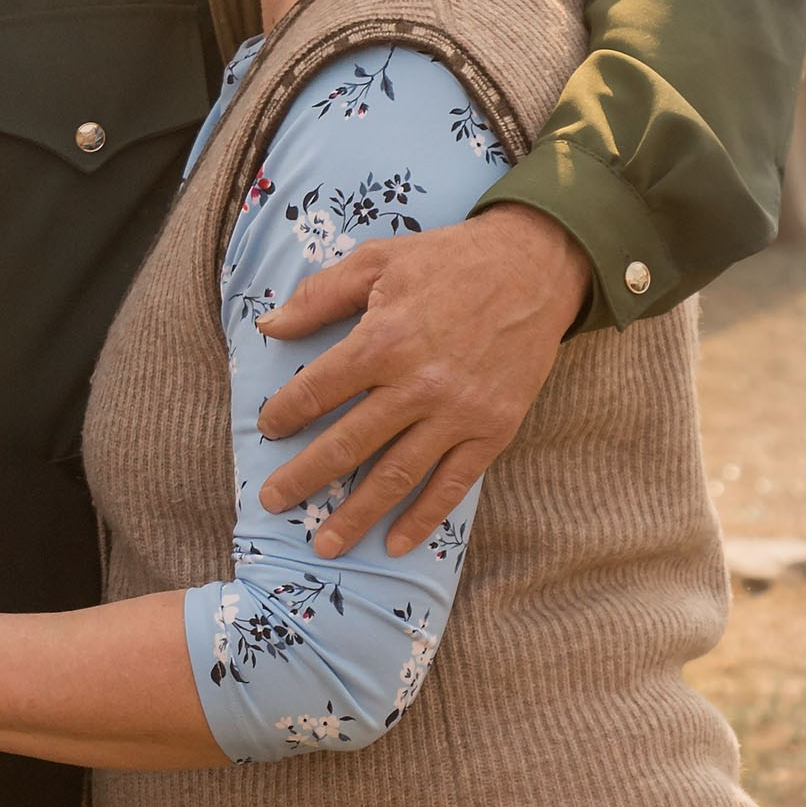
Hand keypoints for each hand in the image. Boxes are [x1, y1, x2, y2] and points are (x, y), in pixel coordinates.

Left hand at [254, 206, 591, 558]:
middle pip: (348, 444)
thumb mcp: (378, 260)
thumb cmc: (451, 260)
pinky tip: (396, 544)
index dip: (284, 414)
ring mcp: (459, 414)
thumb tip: (268, 325)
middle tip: (272, 502)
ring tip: (325, 546)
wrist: (538, 266)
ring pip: (396, 475)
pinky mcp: (493, 430)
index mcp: (384, 340)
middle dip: (304, 478)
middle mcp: (418, 385)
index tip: (267, 430)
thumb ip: (320, 296)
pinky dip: (423, 518)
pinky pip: (453, 484)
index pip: (317, 390)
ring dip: (357, 515)